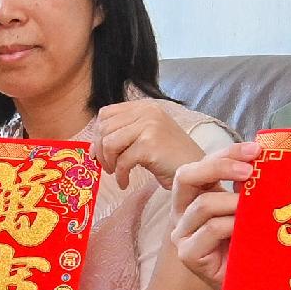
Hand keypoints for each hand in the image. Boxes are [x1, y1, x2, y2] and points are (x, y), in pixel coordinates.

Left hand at [83, 97, 203, 192]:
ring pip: (110, 143)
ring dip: (109, 163)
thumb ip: (123, 135)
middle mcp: (147, 112)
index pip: (106, 114)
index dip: (98, 135)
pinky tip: (125, 182)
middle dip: (100, 151)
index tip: (99, 154)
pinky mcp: (150, 145)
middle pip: (104, 128)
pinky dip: (120, 175)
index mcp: (144, 107)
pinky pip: (122, 161)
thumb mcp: (147, 137)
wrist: (198, 170)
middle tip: (108, 168)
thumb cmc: (171, 157)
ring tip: (116, 174)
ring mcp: (149, 126)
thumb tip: (92, 148)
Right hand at [171, 138, 263, 289]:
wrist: (249, 286)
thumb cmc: (249, 246)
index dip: (227, 152)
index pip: (202, 164)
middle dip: (219, 167)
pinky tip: (246, 230)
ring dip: (233, 203)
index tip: (256, 150)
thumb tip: (265, 161)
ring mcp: (181, 234)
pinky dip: (231, 225)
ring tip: (255, 209)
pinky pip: (209, 229)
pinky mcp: (187, 254)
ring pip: (202, 205)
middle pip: (186, 176)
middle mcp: (182, 212)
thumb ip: (246, 190)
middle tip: (250, 171)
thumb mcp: (247, 211)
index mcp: (194, 196)